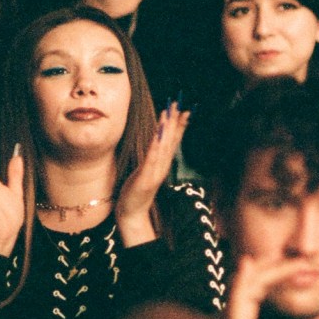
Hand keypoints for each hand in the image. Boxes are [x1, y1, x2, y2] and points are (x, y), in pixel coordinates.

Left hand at [115, 103, 188, 245]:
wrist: (133, 214)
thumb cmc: (137, 192)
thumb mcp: (146, 171)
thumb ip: (153, 158)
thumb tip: (156, 144)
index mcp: (162, 164)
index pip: (173, 141)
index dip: (179, 125)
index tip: (185, 109)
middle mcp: (162, 166)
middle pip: (171, 140)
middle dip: (175, 121)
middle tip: (179, 104)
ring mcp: (155, 172)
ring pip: (163, 147)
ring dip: (167, 130)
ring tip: (169, 113)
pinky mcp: (146, 178)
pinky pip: (151, 159)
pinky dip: (156, 146)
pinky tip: (157, 135)